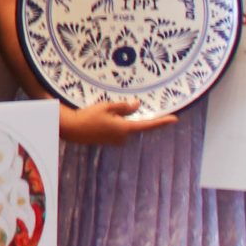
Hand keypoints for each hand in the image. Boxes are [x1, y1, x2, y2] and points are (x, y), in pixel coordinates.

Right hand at [60, 98, 174, 145]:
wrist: (70, 129)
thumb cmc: (88, 116)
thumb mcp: (107, 107)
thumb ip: (124, 107)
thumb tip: (137, 105)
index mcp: (125, 128)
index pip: (148, 125)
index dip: (162, 122)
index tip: (175, 119)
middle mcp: (123, 137)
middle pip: (133, 123)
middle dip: (127, 115)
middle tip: (110, 109)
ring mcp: (115, 140)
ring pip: (124, 126)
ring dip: (117, 119)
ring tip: (100, 113)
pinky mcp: (108, 141)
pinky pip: (116, 130)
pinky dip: (112, 123)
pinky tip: (99, 119)